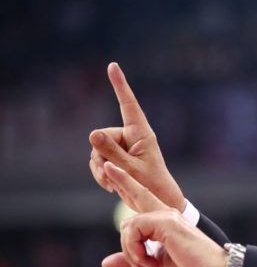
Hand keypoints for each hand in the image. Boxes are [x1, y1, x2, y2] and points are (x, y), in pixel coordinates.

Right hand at [89, 62, 185, 211]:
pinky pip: (97, 161)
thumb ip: (111, 152)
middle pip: (101, 137)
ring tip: (113, 182)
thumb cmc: (151, 183)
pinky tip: (110, 186)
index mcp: (141, 133)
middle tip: (113, 172)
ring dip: (100, 168)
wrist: (156, 200)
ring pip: (96, 150)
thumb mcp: (131, 169)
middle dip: (102, 156)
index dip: (120, 85)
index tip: (113, 66)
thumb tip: (92, 133)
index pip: (128, 105)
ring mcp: (121, 147)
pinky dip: (100, 174)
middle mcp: (130, 137)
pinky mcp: (115, 158)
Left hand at [102, 161, 226, 266]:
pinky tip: (147, 259)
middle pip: (129, 217)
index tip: (110, 167)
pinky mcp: (166, 221)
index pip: (140, 196)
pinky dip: (134, 248)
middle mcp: (165, 212)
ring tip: (146, 265)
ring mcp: (166, 215)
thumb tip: (106, 262)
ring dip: (131, 250)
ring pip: (129, 225)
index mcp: (164, 220)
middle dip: (127, 246)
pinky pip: (134, 229)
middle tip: (141, 265)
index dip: (125, 181)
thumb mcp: (155, 265)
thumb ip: (131, 260)